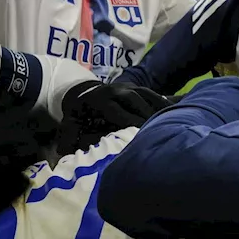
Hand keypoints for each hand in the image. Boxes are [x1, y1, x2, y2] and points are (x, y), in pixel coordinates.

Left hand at [57, 81, 173, 153]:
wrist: (77, 91)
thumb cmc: (76, 114)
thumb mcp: (69, 124)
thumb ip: (70, 137)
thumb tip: (66, 152)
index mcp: (99, 100)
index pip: (119, 113)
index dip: (130, 124)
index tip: (141, 137)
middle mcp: (115, 90)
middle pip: (135, 101)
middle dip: (147, 117)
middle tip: (160, 133)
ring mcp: (126, 86)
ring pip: (146, 95)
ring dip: (158, 108)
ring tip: (171, 123)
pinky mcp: (135, 87)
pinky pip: (151, 93)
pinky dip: (161, 102)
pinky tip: (172, 112)